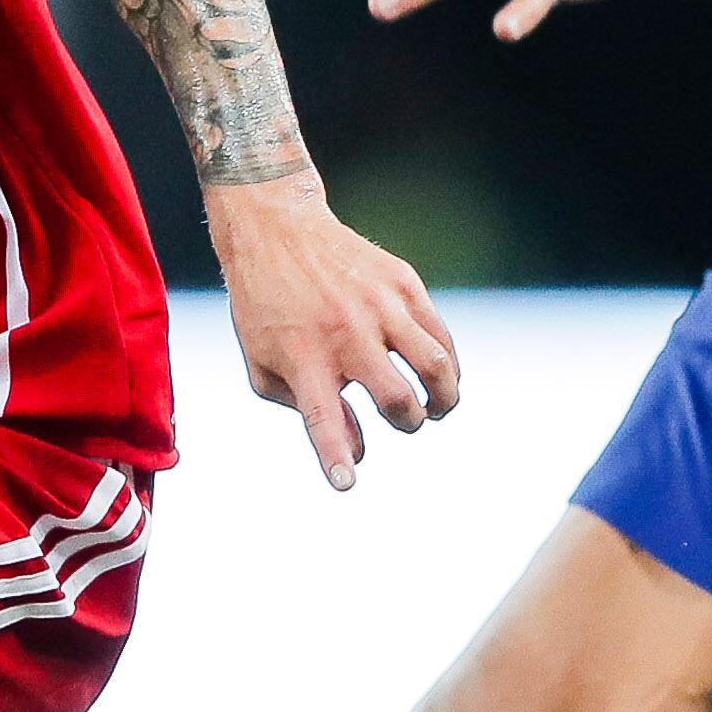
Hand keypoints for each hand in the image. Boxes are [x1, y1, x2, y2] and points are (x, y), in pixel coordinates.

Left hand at [208, 173, 458, 491]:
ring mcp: (379, 305)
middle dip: (409, 423)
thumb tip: (360, 450)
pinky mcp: (402, 282)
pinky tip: (438, 372)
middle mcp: (344, 332)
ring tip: (437, 406)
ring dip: (444, 397)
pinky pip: (440, 334)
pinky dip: (447, 363)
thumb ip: (306, 409)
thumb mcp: (264, 362)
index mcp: (302, 357)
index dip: (336, 456)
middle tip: (406, 421)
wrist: (277, 228)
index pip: (323, 419)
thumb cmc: (265, 306)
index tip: (346, 482)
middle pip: (397, 397)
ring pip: (436, 365)